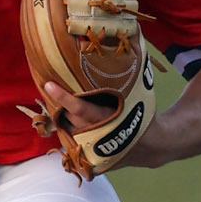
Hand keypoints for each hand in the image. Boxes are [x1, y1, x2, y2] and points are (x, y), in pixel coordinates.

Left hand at [41, 79, 167, 169]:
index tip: (49, 84)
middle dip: (60, 106)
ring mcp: (93, 151)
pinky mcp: (92, 160)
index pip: (80, 108)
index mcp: (107, 118)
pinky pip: (73, 144)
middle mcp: (97, 135)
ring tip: (62, 104)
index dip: (63, 97)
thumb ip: (124, 78)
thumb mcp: (137, 94)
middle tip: (54, 90)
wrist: (151, 146)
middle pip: (69, 119)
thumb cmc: (143, 114)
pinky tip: (70, 122)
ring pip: (68, 131)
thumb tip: (129, 41)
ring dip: (64, 119)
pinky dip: (70, 133)